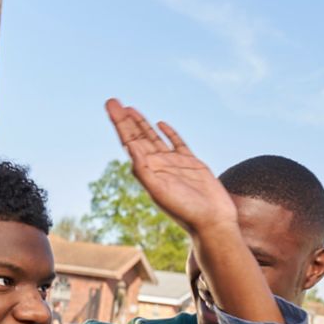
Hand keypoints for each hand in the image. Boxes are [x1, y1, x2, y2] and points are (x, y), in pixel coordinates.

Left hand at [104, 98, 236, 234]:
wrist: (212, 221)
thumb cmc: (185, 211)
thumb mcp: (159, 190)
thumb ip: (143, 168)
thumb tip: (130, 145)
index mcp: (147, 171)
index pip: (129, 142)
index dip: (119, 123)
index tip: (111, 105)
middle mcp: (158, 165)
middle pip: (138, 137)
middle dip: (125, 120)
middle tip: (112, 101)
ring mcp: (175, 163)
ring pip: (154, 138)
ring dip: (142, 123)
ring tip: (130, 108)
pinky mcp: (192, 163)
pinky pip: (178, 144)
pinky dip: (169, 133)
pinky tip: (161, 124)